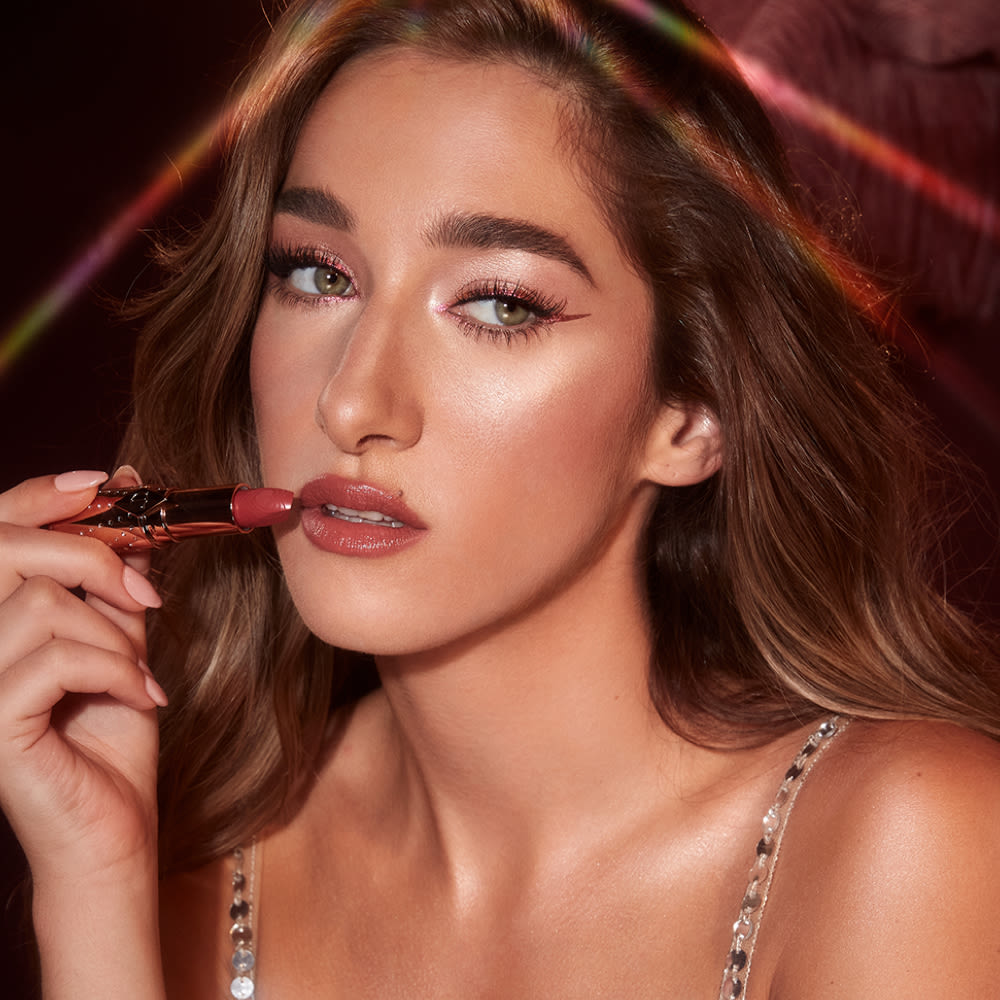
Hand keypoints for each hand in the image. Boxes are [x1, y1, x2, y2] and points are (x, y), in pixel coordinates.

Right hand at [0, 469, 166, 893]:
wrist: (114, 824)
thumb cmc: (112, 733)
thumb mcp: (119, 635)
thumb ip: (113, 575)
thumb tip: (124, 488)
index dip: (44, 495)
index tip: (112, 485)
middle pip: (6, 549)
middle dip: (93, 557)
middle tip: (146, 598)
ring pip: (43, 604)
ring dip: (114, 635)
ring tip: (139, 675)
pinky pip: (58, 659)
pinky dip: (117, 670)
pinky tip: (141, 698)